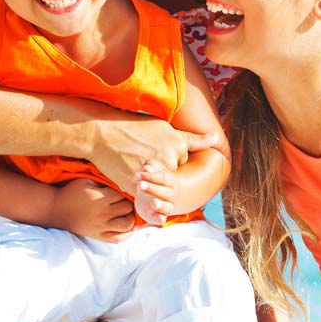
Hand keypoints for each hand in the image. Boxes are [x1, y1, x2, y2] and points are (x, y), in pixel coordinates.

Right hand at [52, 180, 134, 241]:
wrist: (55, 209)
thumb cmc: (72, 192)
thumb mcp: (87, 180)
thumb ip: (105, 180)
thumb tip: (123, 180)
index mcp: (100, 198)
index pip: (124, 195)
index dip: (127, 191)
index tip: (126, 189)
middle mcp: (102, 214)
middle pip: (128, 209)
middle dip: (130, 203)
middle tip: (129, 200)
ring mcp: (101, 227)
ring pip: (127, 224)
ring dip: (131, 217)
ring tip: (129, 212)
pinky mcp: (97, 235)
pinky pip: (118, 238)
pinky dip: (127, 234)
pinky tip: (129, 227)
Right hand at [88, 117, 219, 186]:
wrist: (102, 134)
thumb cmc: (132, 126)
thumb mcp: (164, 127)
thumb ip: (191, 138)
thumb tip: (217, 138)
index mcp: (176, 144)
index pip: (184, 159)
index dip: (171, 156)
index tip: (158, 148)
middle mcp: (168, 159)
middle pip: (175, 175)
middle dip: (165, 170)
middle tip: (146, 156)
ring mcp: (153, 175)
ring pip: (161, 186)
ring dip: (155, 181)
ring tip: (139, 166)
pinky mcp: (138, 186)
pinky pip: (147, 195)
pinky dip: (142, 190)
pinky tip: (133, 176)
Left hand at [133, 159, 179, 226]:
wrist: (171, 199)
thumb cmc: (158, 184)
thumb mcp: (154, 175)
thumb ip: (150, 170)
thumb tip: (146, 167)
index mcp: (171, 182)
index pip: (162, 178)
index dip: (150, 176)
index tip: (137, 175)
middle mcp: (172, 195)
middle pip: (164, 192)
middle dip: (152, 188)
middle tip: (140, 185)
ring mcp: (168, 206)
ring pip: (166, 206)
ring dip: (160, 205)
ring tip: (153, 202)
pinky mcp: (160, 216)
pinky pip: (162, 218)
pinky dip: (161, 219)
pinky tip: (159, 219)